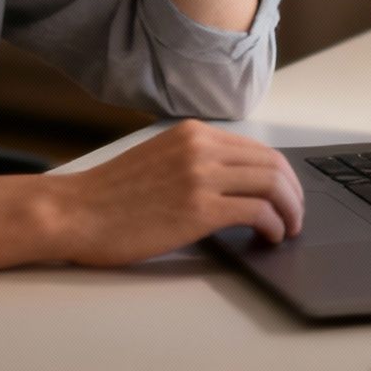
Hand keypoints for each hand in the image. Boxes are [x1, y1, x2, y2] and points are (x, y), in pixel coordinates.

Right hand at [47, 120, 303, 266]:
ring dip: (290, 210)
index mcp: (191, 133)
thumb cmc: (108, 196)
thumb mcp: (157, 160)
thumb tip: (234, 184)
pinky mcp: (198, 208)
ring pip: (271, 185)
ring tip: (289, 229)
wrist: (74, 212)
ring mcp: (200, 176)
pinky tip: (270, 237)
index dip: (280, 174)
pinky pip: (257, 211)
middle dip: (293, 193)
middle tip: (296, 216)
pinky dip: (274, 225)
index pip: (256, 148)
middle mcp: (200, 147)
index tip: (286, 195)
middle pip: (272, 164)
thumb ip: (194, 162)